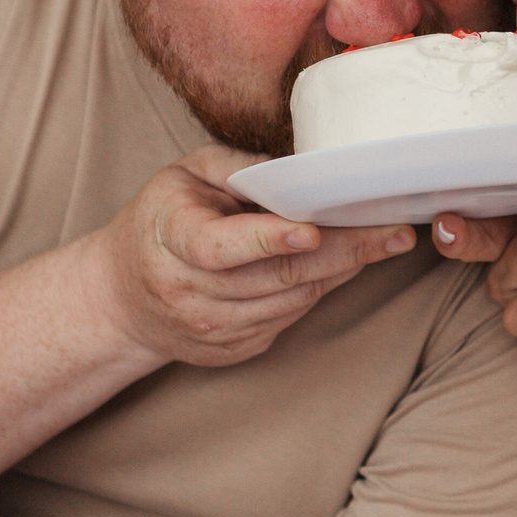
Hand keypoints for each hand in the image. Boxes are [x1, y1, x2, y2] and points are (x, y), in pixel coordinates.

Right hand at [102, 146, 414, 366]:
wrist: (119, 298)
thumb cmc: (161, 221)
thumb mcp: (183, 176)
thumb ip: (236, 167)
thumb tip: (301, 167)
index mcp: (171, 241)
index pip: (220, 247)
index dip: (268, 239)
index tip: (312, 230)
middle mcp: (189, 293)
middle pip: (278, 276)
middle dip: (345, 252)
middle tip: (397, 233)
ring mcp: (212, 328)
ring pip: (294, 299)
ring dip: (343, 270)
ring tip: (384, 240)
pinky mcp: (233, 349)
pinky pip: (291, 316)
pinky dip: (320, 288)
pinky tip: (341, 264)